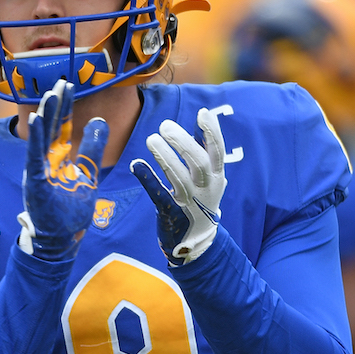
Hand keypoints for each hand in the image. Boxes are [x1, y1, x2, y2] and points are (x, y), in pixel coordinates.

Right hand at [19, 79, 107, 260]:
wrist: (60, 238)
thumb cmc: (70, 209)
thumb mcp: (89, 173)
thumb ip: (92, 148)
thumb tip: (99, 121)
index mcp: (58, 157)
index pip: (61, 126)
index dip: (65, 106)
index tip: (69, 85)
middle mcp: (46, 160)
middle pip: (51, 127)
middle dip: (55, 105)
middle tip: (61, 83)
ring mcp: (39, 170)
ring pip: (41, 138)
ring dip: (45, 116)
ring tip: (50, 96)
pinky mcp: (35, 182)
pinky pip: (34, 156)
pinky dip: (35, 139)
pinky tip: (36, 120)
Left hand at [130, 107, 226, 264]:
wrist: (196, 240)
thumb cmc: (200, 198)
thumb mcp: (209, 176)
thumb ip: (204, 148)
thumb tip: (204, 114)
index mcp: (217, 176)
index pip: (218, 152)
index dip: (212, 132)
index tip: (203, 113)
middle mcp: (206, 189)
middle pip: (200, 163)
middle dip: (183, 143)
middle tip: (165, 125)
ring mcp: (190, 203)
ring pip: (179, 179)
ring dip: (165, 158)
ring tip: (151, 139)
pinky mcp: (171, 213)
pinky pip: (159, 195)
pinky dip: (148, 179)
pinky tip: (136, 164)